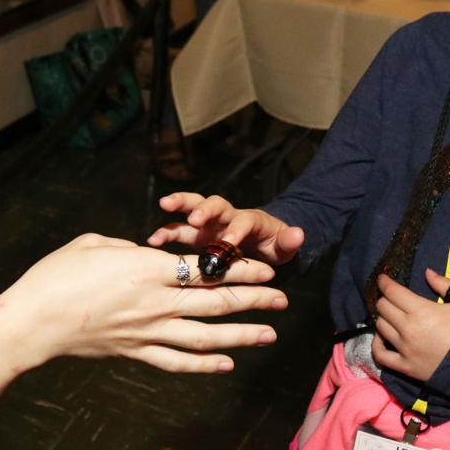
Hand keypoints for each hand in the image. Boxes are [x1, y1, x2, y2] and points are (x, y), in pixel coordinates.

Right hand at [0, 234, 286, 372]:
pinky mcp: (135, 353)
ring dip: (241, 335)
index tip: (266, 267)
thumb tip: (148, 254)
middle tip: (283, 298)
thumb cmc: (56, 275)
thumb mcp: (94, 243)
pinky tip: (227, 365)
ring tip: (269, 333)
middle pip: (216, 302)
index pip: (206, 269)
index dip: (240, 268)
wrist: (31, 322)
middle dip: (254, 299)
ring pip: (205, 337)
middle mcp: (155, 303)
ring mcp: (147, 332)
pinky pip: (176, 362)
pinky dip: (204, 366)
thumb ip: (129, 248)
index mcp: (146, 269)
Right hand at [147, 192, 304, 265]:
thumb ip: (289, 241)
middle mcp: (225, 218)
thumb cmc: (272, 246)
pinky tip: (151, 242)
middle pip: (213, 203)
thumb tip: (299, 234)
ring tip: (163, 208)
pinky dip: (164, 233)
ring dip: (178, 208)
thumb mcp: (284, 246)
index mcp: (247, 220)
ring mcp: (208, 225)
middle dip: (203, 208)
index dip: (236, 230)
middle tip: (194, 217)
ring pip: (190, 210)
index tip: (230, 243)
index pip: (241, 221)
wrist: (262, 244)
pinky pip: (177, 230)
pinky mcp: (195, 235)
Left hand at [370, 269, 449, 381]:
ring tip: (389, 315)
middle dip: (385, 298)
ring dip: (383, 318)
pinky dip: (376, 344)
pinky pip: (380, 355)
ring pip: (380, 327)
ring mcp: (404, 349)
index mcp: (421, 310)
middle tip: (390, 297)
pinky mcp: (405, 366)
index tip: (382, 279)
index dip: (384, 282)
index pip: (392, 292)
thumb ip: (444, 284)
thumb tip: (427, 272)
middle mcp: (408, 328)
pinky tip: (380, 338)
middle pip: (383, 307)